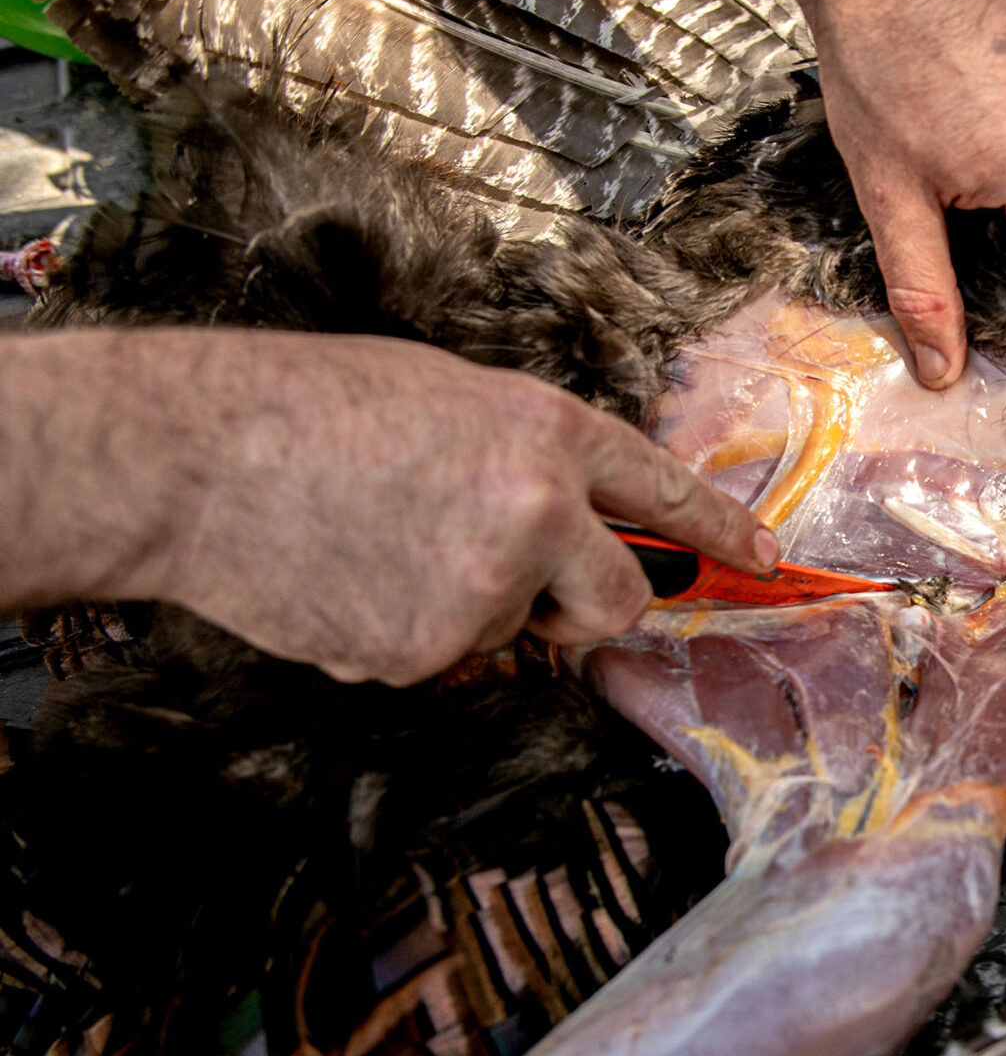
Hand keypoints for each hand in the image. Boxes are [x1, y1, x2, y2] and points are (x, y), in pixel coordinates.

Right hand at [1, 330, 776, 684]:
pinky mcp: (423, 654)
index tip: (765, 557)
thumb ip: (523, 460)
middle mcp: (534, 514)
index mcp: (544, 432)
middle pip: (618, 604)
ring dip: (468, 609)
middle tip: (526, 583)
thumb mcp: (444, 396)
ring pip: (511, 633)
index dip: (720, 529)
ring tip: (380, 546)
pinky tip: (345, 580)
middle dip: (588, 607)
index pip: (662, 490)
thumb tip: (563, 523)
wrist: (190, 457)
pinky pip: (439, 659)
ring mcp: (482, 592)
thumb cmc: (304, 406)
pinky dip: (403, 632)